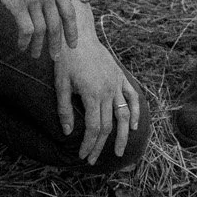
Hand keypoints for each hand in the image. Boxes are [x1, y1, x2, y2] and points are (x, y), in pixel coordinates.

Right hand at [0, 0, 70, 61]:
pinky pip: (26, 29)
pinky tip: (22, 46)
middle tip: (56, 58)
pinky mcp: (18, 3)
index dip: (72, 30)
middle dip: (57, 44)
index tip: (73, 44)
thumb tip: (46, 4)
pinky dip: (25, 41)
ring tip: (36, 55)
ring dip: (39, 46)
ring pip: (42, 30)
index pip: (69, 11)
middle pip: (57, 25)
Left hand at [52, 35, 139, 163]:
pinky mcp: (120, 77)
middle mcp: (107, 91)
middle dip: (100, 145)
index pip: (94, 127)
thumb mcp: (60, 84)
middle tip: (92, 160)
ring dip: (122, 136)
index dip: (88, 144)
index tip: (82, 156)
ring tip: (118, 152)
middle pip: (108, 125)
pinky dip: (136, 112)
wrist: (78, 35)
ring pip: (124, 115)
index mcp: (92, 94)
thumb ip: (64, 109)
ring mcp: (116, 84)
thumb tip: (68, 133)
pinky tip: (135, 126)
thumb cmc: (66, 60)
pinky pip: (132, 97)